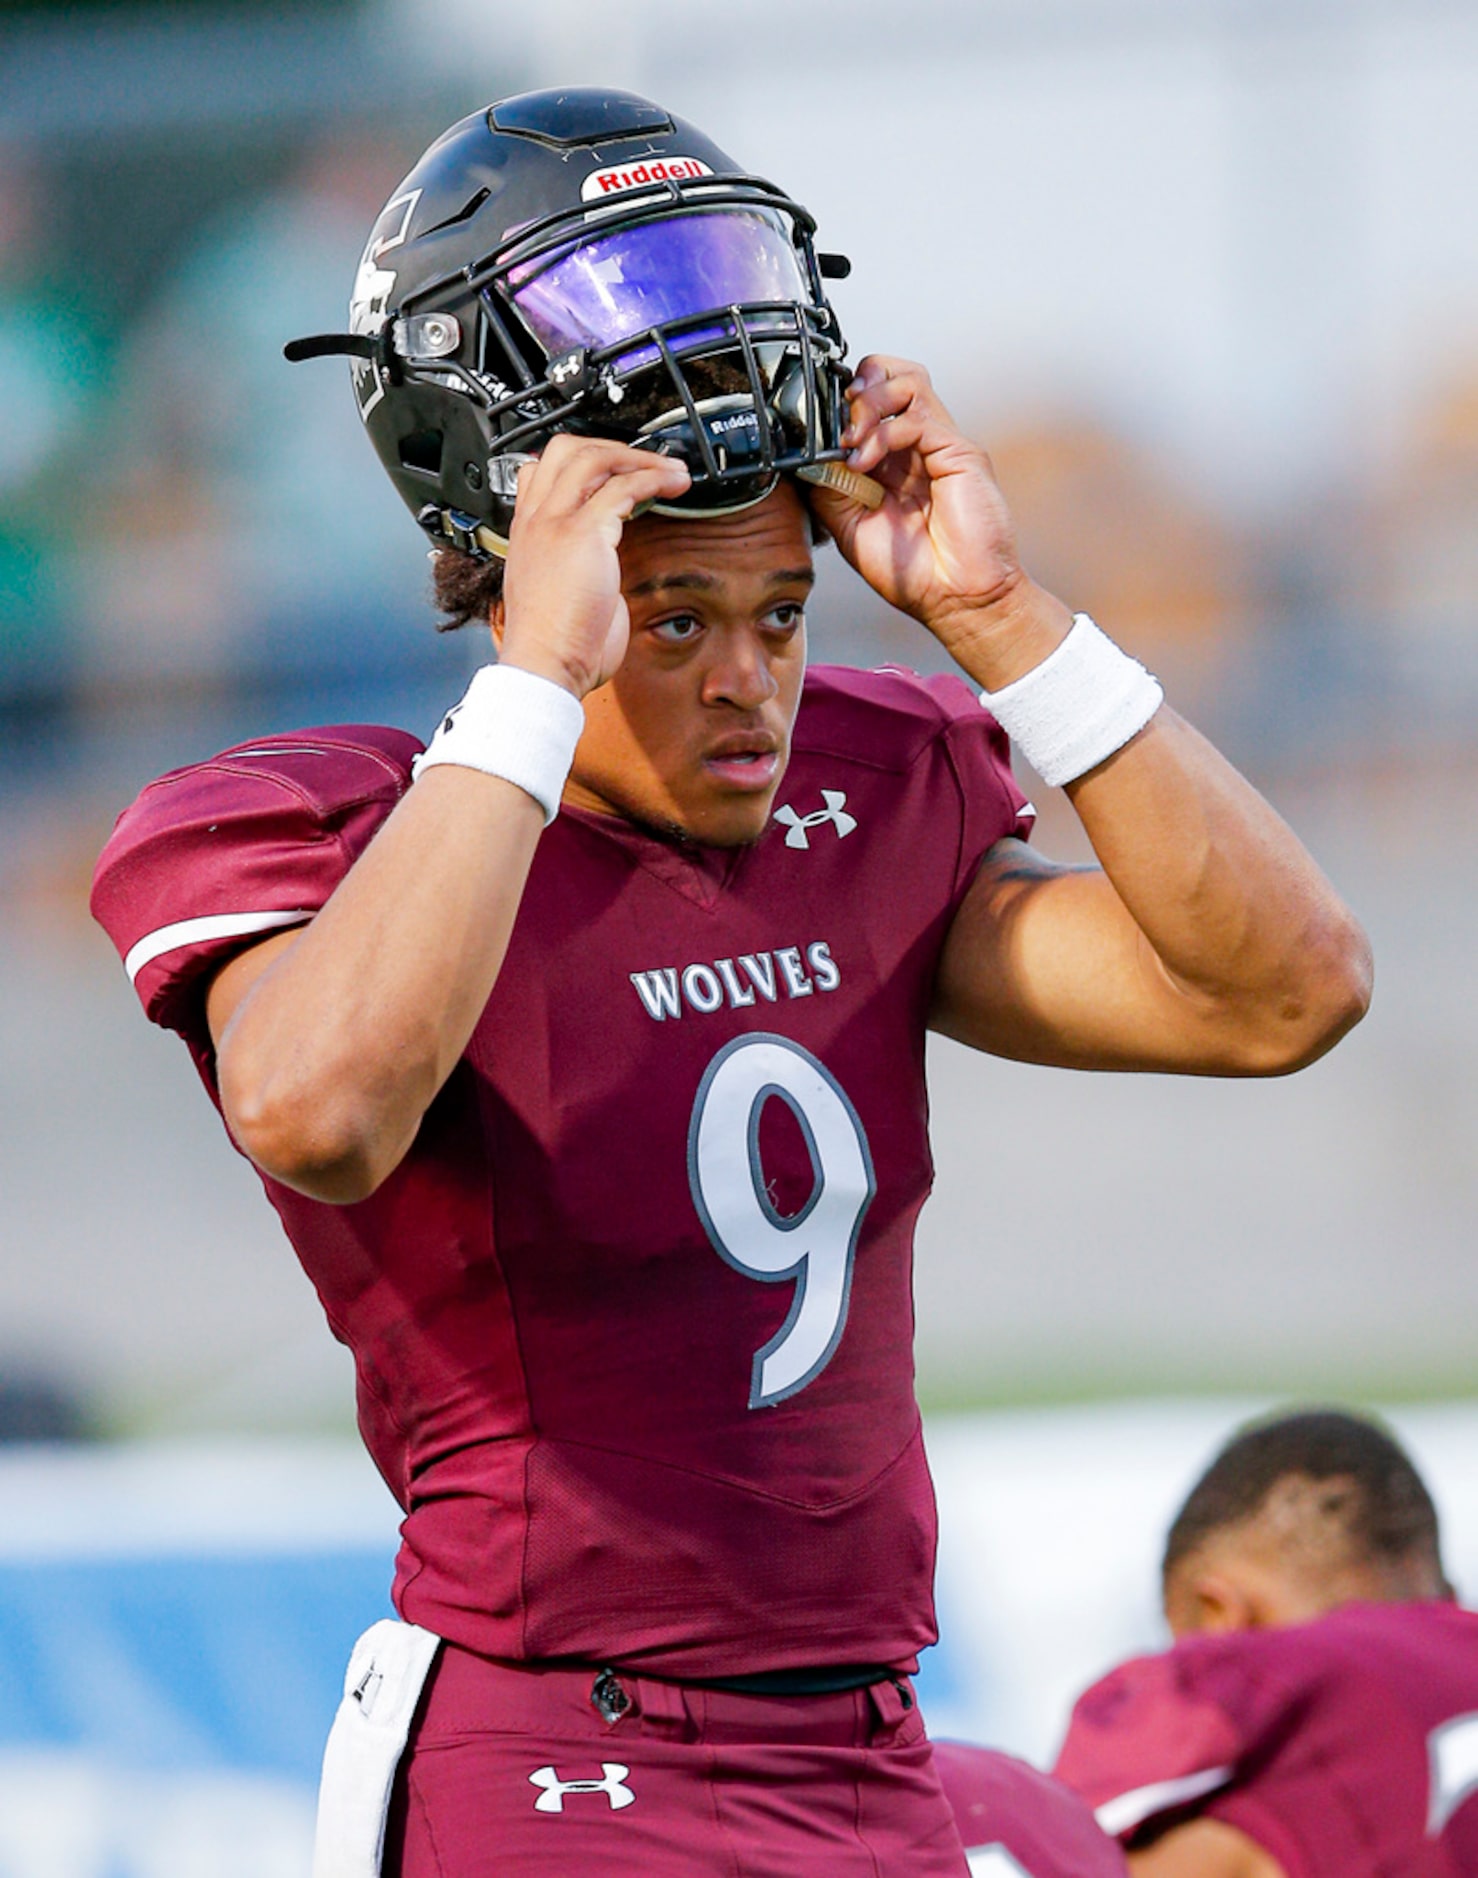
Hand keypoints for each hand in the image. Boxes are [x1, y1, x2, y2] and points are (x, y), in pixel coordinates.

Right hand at [497, 435, 690, 696]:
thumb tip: (604, 563)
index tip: (614, 472)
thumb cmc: (555, 644)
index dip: (580, 461)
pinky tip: (673, 484)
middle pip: (564, 449)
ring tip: (670, 470)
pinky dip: (653, 478)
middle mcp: (537, 520)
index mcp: (528, 532)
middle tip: (644, 464)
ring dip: (640, 458)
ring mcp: (556, 523)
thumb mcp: (559, 593)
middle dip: (610, 447)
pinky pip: (622, 487)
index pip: (540, 470)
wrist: (546, 665)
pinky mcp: (583, 534)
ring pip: (594, 458)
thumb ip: (576, 567)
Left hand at [808, 356, 1071, 686]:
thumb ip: (828, 488)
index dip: (837, 404)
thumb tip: (802, 455)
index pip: (866, 398)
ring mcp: (940, 443)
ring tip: (850, 441)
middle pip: (888, 372)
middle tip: (835, 425)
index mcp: (892, 457)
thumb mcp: (849, 528)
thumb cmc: (914, 572)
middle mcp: (916, 443)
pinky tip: (865, 462)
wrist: (959, 600)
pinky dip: (883, 432)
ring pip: (906, 378)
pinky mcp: (958, 451)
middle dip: (853, 388)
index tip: (814, 430)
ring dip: (868, 402)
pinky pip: (916, 417)